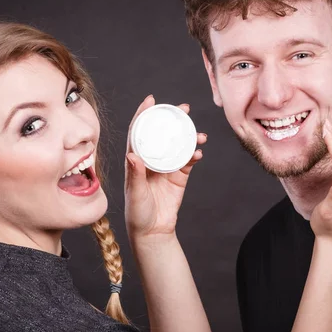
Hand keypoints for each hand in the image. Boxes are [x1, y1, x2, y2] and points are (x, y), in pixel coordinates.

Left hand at [124, 95, 206, 240]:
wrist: (153, 231)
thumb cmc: (137, 213)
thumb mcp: (134, 194)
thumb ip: (135, 175)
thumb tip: (132, 154)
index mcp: (136, 159)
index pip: (138, 132)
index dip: (143, 114)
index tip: (151, 100)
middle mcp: (151, 159)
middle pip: (161, 133)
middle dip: (172, 118)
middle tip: (183, 107)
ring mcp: (166, 167)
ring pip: (178, 144)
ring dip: (188, 135)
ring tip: (198, 132)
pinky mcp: (179, 177)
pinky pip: (188, 161)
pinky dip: (194, 155)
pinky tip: (199, 153)